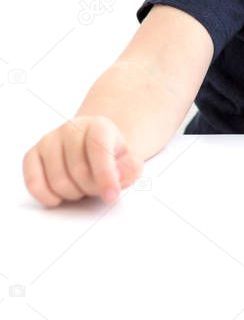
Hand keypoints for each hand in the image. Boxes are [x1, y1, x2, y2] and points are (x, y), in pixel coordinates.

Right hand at [23, 115, 143, 207]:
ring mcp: (50, 140)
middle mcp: (71, 128)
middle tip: (97, 188)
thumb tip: (118, 176)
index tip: (112, 195)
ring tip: (81, 186)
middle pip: (79, 170)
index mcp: (98, 125)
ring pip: (57, 181)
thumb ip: (130, 167)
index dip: (105, 175)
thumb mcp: (128, 160)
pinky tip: (58, 197)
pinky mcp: (33, 154)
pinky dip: (46, 196)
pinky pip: (33, 181)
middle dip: (91, 188)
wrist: (92, 144)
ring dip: (72, 194)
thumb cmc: (110, 156)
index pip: (99, 149)